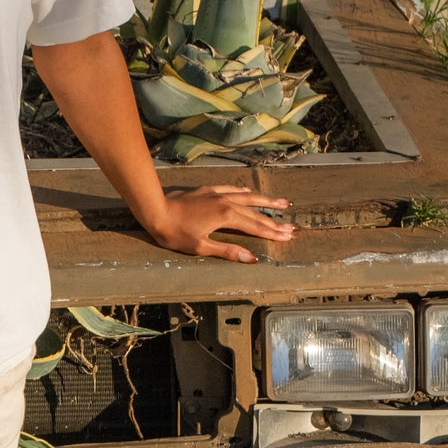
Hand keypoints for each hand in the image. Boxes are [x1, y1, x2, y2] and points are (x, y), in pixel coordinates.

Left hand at [138, 183, 293, 264]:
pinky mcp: (206, 190)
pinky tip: (248, 191)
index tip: (288, 237)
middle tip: (292, 226)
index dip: (272, 233)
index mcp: (226, 217)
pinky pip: (230, 189)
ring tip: (281, 202)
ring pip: (246, 197)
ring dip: (264, 201)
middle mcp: (226, 203)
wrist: (155, 209)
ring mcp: (217, 194)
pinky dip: (242, 191)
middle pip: (255, 213)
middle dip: (274, 221)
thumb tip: (252, 259)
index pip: (255, 227)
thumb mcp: (200, 247)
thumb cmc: (174, 232)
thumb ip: (227, 251)